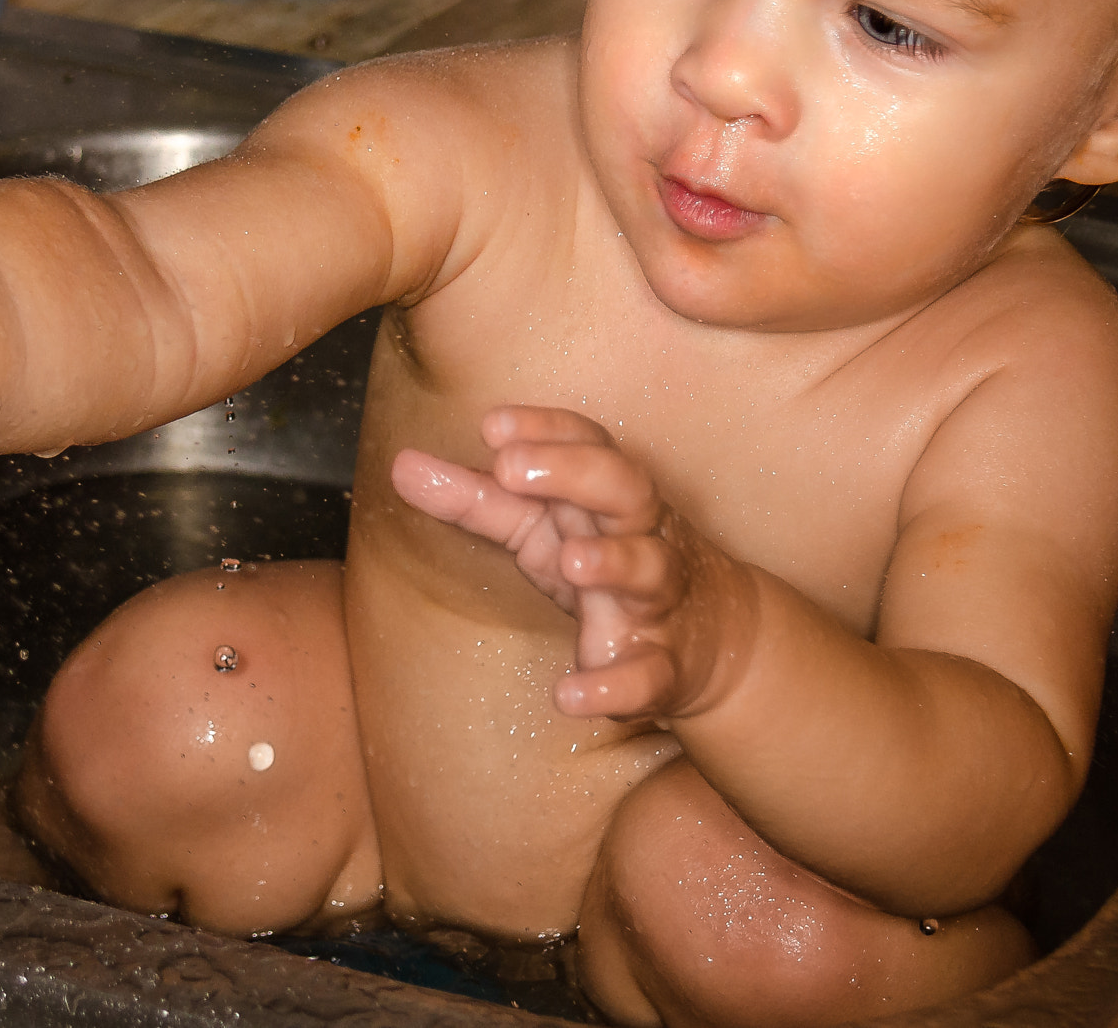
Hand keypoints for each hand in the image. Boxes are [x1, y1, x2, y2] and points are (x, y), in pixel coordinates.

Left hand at [390, 406, 751, 722]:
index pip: (590, 444)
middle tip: (512, 467)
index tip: (492, 424)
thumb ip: (477, 498)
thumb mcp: (544, 528)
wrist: (716, 640)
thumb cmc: (607, 564)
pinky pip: (649, 676)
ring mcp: (658, 601)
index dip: (546, 431)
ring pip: (652, 571)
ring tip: (569, 562)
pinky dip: (614, 685)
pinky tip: (569, 694)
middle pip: (626, 488)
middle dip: (575, 473)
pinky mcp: (665, 668)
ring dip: (615, 563)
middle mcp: (642, 536)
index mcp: (608, 497)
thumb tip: (402, 465)